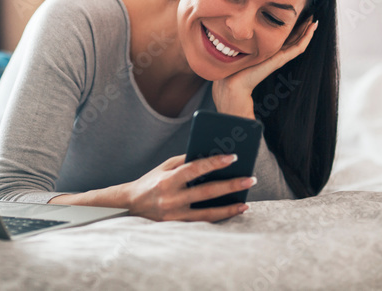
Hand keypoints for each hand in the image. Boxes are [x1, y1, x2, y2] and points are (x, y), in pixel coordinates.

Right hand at [123, 154, 253, 221]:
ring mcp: (174, 214)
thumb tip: (210, 156)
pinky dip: (218, 217)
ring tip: (246, 203)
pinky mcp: (177, 225)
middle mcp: (171, 197)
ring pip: (207, 213)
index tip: (233, 157)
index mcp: (167, 179)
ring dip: (229, 208)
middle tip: (250, 179)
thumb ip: (185, 161)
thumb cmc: (151, 181)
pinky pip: (202, 222)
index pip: (194, 168)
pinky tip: (232, 212)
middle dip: (230, 185)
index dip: (214, 163)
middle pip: (206, 192)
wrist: (131, 204)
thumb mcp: (164, 167)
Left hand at [212, 20, 317, 117]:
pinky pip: (297, 49)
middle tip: (311, 17)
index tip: (297, 17)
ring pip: (298, 44)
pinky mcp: (279, 60)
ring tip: (314, 22)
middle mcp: (274, 55)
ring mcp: (278, 58)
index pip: (283, 40)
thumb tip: (231, 37)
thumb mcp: (238, 53)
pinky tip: (311, 30)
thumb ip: (240, 46)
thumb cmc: (232, 72)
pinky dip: (305, 39)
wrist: (232, 86)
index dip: (291, 30)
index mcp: (266, 53)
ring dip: (307, 33)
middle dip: (302, 29)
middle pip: (293, 40)